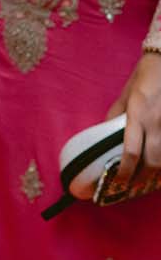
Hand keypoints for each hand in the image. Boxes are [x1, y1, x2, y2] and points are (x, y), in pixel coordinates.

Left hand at [108, 50, 160, 185]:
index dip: (125, 171)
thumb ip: (116, 114)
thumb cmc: (146, 74)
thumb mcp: (126, 93)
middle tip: (134, 184)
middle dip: (144, 177)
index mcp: (137, 114)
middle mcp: (156, 121)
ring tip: (149, 178)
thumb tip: (105, 132)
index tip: (119, 181)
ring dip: (158, 172)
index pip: (131, 151)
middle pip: (153, 161)